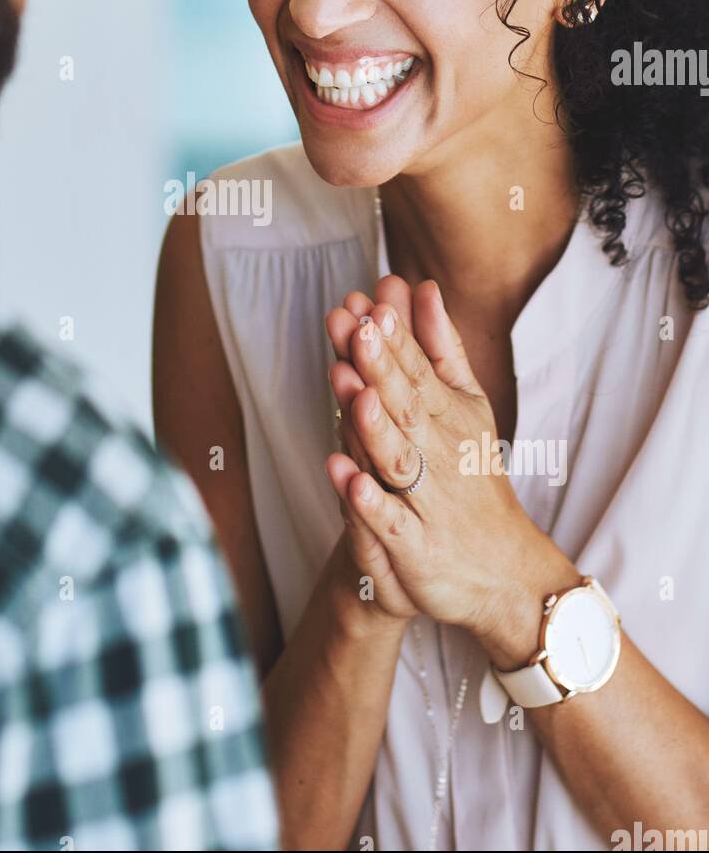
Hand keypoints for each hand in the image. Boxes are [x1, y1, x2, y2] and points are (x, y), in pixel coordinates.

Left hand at [326, 275, 574, 657]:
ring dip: (373, 426)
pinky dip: (370, 503)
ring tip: (353, 392)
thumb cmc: (472, 474)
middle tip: (355, 329)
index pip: (416, 372)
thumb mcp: (465, 403)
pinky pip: (390, 522)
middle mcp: (438, 452)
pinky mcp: (414, 545)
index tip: (370, 306)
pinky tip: (350, 480)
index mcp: (447, 415)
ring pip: (396, 458)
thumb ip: (439, 346)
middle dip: (379, 368)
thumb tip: (423, 285)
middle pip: (404, 406)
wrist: (502, 566)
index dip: (393, 341)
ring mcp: (426, 499)